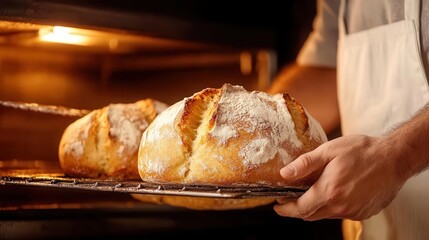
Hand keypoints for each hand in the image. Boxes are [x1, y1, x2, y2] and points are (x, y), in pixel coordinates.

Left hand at [274, 135, 408, 220]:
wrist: (394, 158)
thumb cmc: (362, 151)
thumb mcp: (329, 151)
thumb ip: (305, 164)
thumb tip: (284, 174)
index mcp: (329, 191)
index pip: (300, 208)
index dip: (286, 209)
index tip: (277, 206)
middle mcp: (341, 207)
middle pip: (310, 215)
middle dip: (297, 209)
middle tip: (289, 198)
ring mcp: (353, 212)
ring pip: (325, 215)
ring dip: (315, 207)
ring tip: (311, 191)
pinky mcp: (363, 213)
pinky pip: (340, 214)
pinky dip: (331, 206)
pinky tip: (333, 192)